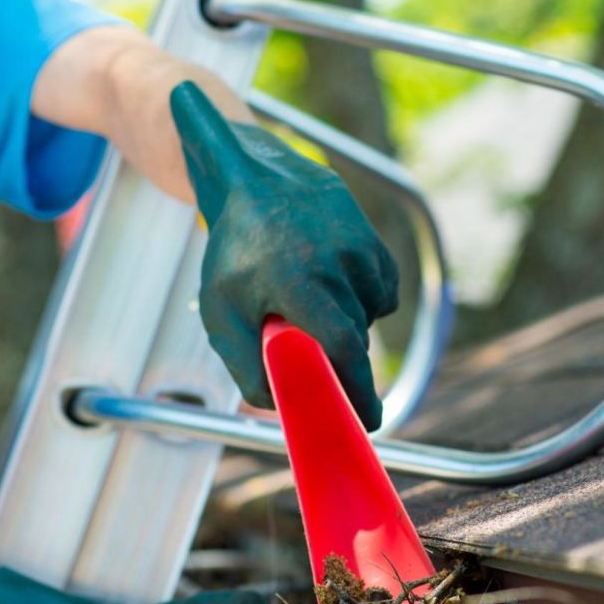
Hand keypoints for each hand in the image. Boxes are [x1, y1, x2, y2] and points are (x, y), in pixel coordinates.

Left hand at [171, 81, 399, 430]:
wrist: (258, 182)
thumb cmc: (235, 254)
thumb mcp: (222, 313)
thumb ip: (247, 366)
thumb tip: (282, 406)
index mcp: (297, 280)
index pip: (343, 345)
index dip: (359, 389)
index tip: (371, 421)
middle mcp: (335, 261)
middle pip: (354, 339)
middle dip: (338, 358)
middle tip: (310, 352)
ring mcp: (360, 248)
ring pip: (368, 317)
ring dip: (345, 323)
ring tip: (307, 299)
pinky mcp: (374, 243)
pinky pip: (381, 294)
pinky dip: (361, 301)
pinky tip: (330, 281)